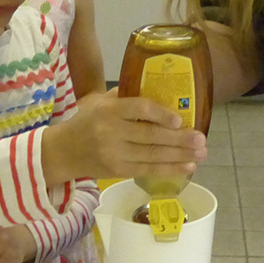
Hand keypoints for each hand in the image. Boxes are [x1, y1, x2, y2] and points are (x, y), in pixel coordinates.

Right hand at [41, 90, 207, 185]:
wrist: (61, 152)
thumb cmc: (87, 122)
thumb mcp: (99, 102)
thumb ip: (125, 96)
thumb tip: (162, 91)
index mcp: (109, 110)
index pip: (139, 109)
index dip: (161, 114)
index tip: (180, 119)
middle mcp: (112, 132)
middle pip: (151, 136)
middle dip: (180, 139)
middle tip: (202, 139)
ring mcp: (115, 154)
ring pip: (153, 155)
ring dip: (181, 156)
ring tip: (201, 154)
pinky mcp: (118, 171)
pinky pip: (148, 170)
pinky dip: (169, 169)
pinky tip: (187, 167)